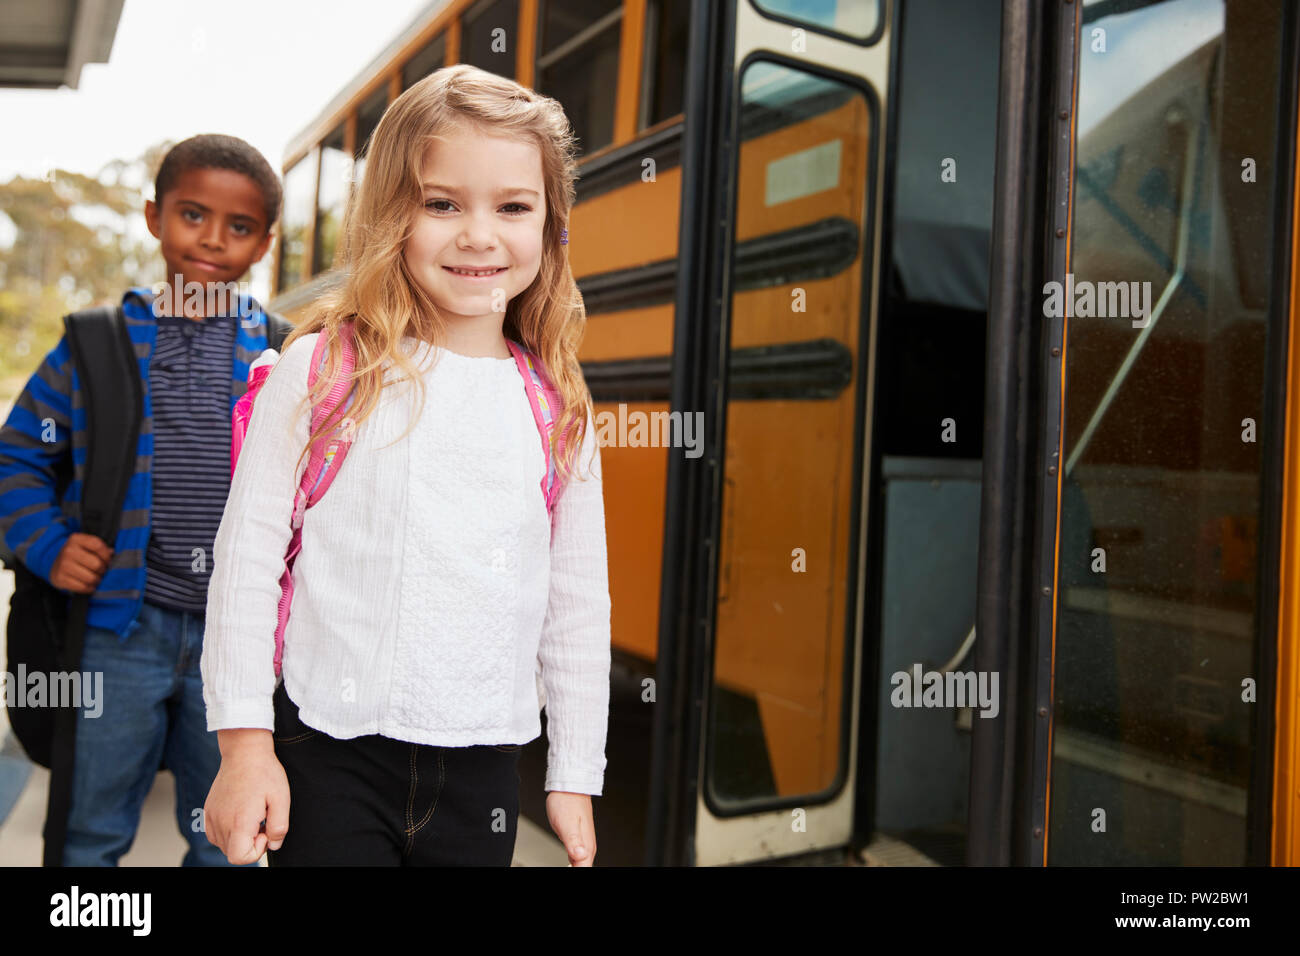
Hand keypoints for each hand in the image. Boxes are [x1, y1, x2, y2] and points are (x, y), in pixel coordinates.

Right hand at [50, 532, 112, 592]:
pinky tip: (89, 585)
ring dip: (97, 580)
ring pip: (91, 578)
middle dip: (103, 570)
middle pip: (97, 564)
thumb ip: (100, 548)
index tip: (108, 560)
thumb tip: (112, 553)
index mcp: (76, 539)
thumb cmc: (78, 555)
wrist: (56, 565)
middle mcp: (68, 551)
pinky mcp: (60, 578)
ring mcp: (63, 565)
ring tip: (97, 578)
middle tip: (102, 571)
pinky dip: (89, 588)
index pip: (98, 545)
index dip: (106, 555)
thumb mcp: (86, 546)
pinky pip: (83, 587)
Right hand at [203, 730, 289, 864]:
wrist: (244, 751)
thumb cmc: (264, 772)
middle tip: (262, 821)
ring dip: (239, 838)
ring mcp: (211, 816)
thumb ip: (279, 827)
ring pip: (223, 845)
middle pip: (232, 853)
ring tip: (252, 816)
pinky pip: (214, 834)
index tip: (265, 830)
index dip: (257, 851)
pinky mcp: (208, 810)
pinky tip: (240, 815)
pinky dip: (227, 832)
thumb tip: (273, 844)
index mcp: (239, 821)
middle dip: (250, 844)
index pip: (239, 858)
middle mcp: (221, 821)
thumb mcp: (282, 799)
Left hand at [546, 791, 595, 865]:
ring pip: (581, 863)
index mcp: (586, 845)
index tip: (568, 867)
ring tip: (567, 866)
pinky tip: (568, 864)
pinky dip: (573, 863)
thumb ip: (574, 842)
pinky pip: (577, 857)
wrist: (568, 788)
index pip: (585, 868)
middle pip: (585, 867)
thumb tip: (580, 856)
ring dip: (575, 867)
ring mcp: (583, 842)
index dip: (576, 871)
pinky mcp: (578, 839)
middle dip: (576, 869)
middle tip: (566, 866)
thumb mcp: (567, 823)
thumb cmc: (567, 802)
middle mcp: (587, 846)